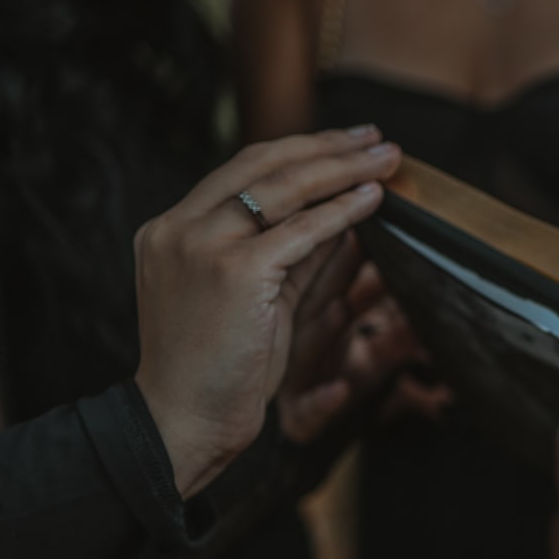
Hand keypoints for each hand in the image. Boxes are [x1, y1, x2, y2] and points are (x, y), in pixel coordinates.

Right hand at [134, 126, 401, 496]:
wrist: (180, 422)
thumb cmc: (215, 371)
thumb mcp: (249, 299)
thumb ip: (286, 256)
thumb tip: (340, 214)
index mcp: (170, 230)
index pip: (240, 172)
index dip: (296, 151)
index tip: (340, 142)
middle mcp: (178, 228)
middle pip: (262, 166)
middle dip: (325, 147)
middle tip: (374, 137)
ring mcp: (202, 245)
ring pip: (284, 189)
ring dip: (343, 168)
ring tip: (387, 158)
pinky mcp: (234, 271)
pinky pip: (302, 230)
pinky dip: (343, 211)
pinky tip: (374, 199)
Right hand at [277, 259, 428, 441]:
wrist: (311, 444)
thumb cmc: (345, 389)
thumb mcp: (380, 357)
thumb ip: (404, 334)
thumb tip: (438, 309)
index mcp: (323, 330)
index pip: (335, 286)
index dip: (348, 257)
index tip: (366, 228)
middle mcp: (309, 350)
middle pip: (320, 306)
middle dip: (335, 277)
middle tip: (352, 245)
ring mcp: (300, 381)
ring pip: (308, 350)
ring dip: (324, 329)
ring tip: (340, 309)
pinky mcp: (299, 419)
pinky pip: (308, 411)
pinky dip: (324, 401)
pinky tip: (340, 391)